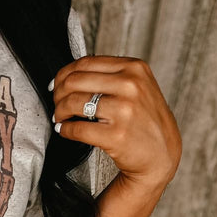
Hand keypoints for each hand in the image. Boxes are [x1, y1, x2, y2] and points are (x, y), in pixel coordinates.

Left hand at [50, 55, 181, 190]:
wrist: (161, 154)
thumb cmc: (145, 121)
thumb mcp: (138, 86)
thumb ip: (111, 76)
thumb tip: (71, 74)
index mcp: (134, 68)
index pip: (86, 63)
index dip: (64, 74)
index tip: (56, 84)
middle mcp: (130, 85)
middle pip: (75, 81)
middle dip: (58, 93)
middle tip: (56, 104)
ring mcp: (124, 110)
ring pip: (73, 103)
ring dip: (59, 112)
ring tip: (60, 118)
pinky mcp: (116, 136)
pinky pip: (77, 129)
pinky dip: (65, 130)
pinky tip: (65, 130)